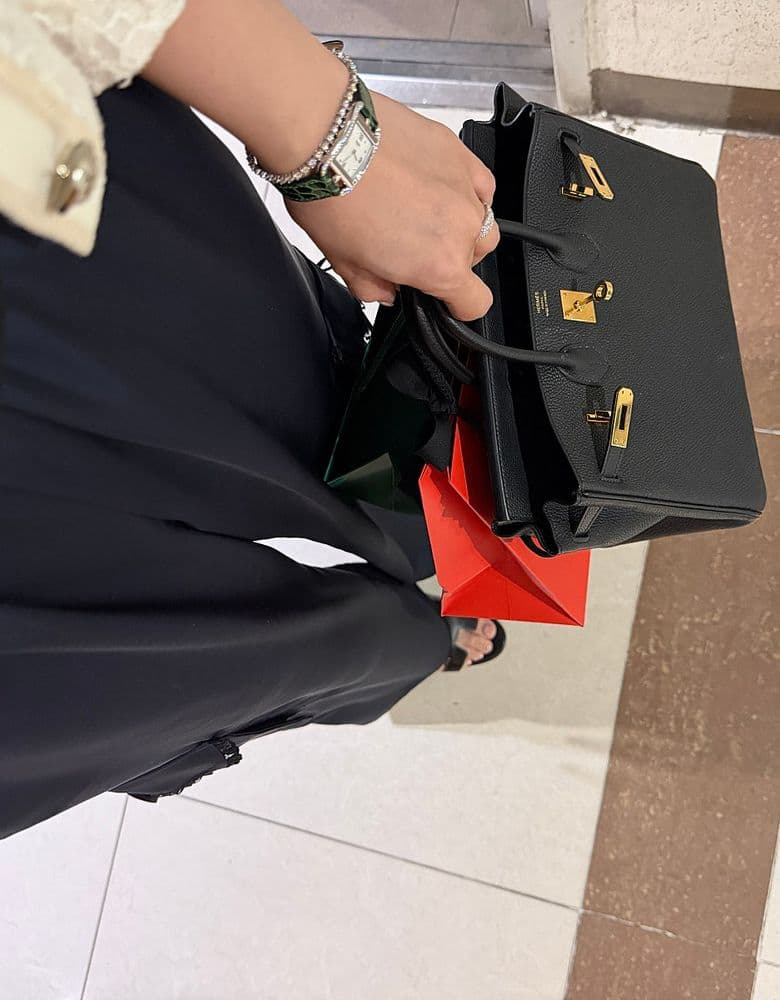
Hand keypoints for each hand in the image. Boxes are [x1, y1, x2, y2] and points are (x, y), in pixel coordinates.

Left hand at [286, 92, 498, 321]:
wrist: (325, 138)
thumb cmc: (332, 198)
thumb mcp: (346, 265)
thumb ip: (376, 289)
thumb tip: (387, 291)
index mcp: (438, 266)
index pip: (474, 303)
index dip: (459, 307)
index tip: (444, 298)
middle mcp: (461, 228)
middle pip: (476, 259)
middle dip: (450, 259)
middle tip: (413, 246)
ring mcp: (465, 187)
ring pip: (481, 220)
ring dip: (458, 224)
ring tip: (422, 213)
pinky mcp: (458, 152)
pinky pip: (481, 183)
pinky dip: (466, 191)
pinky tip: (437, 188)